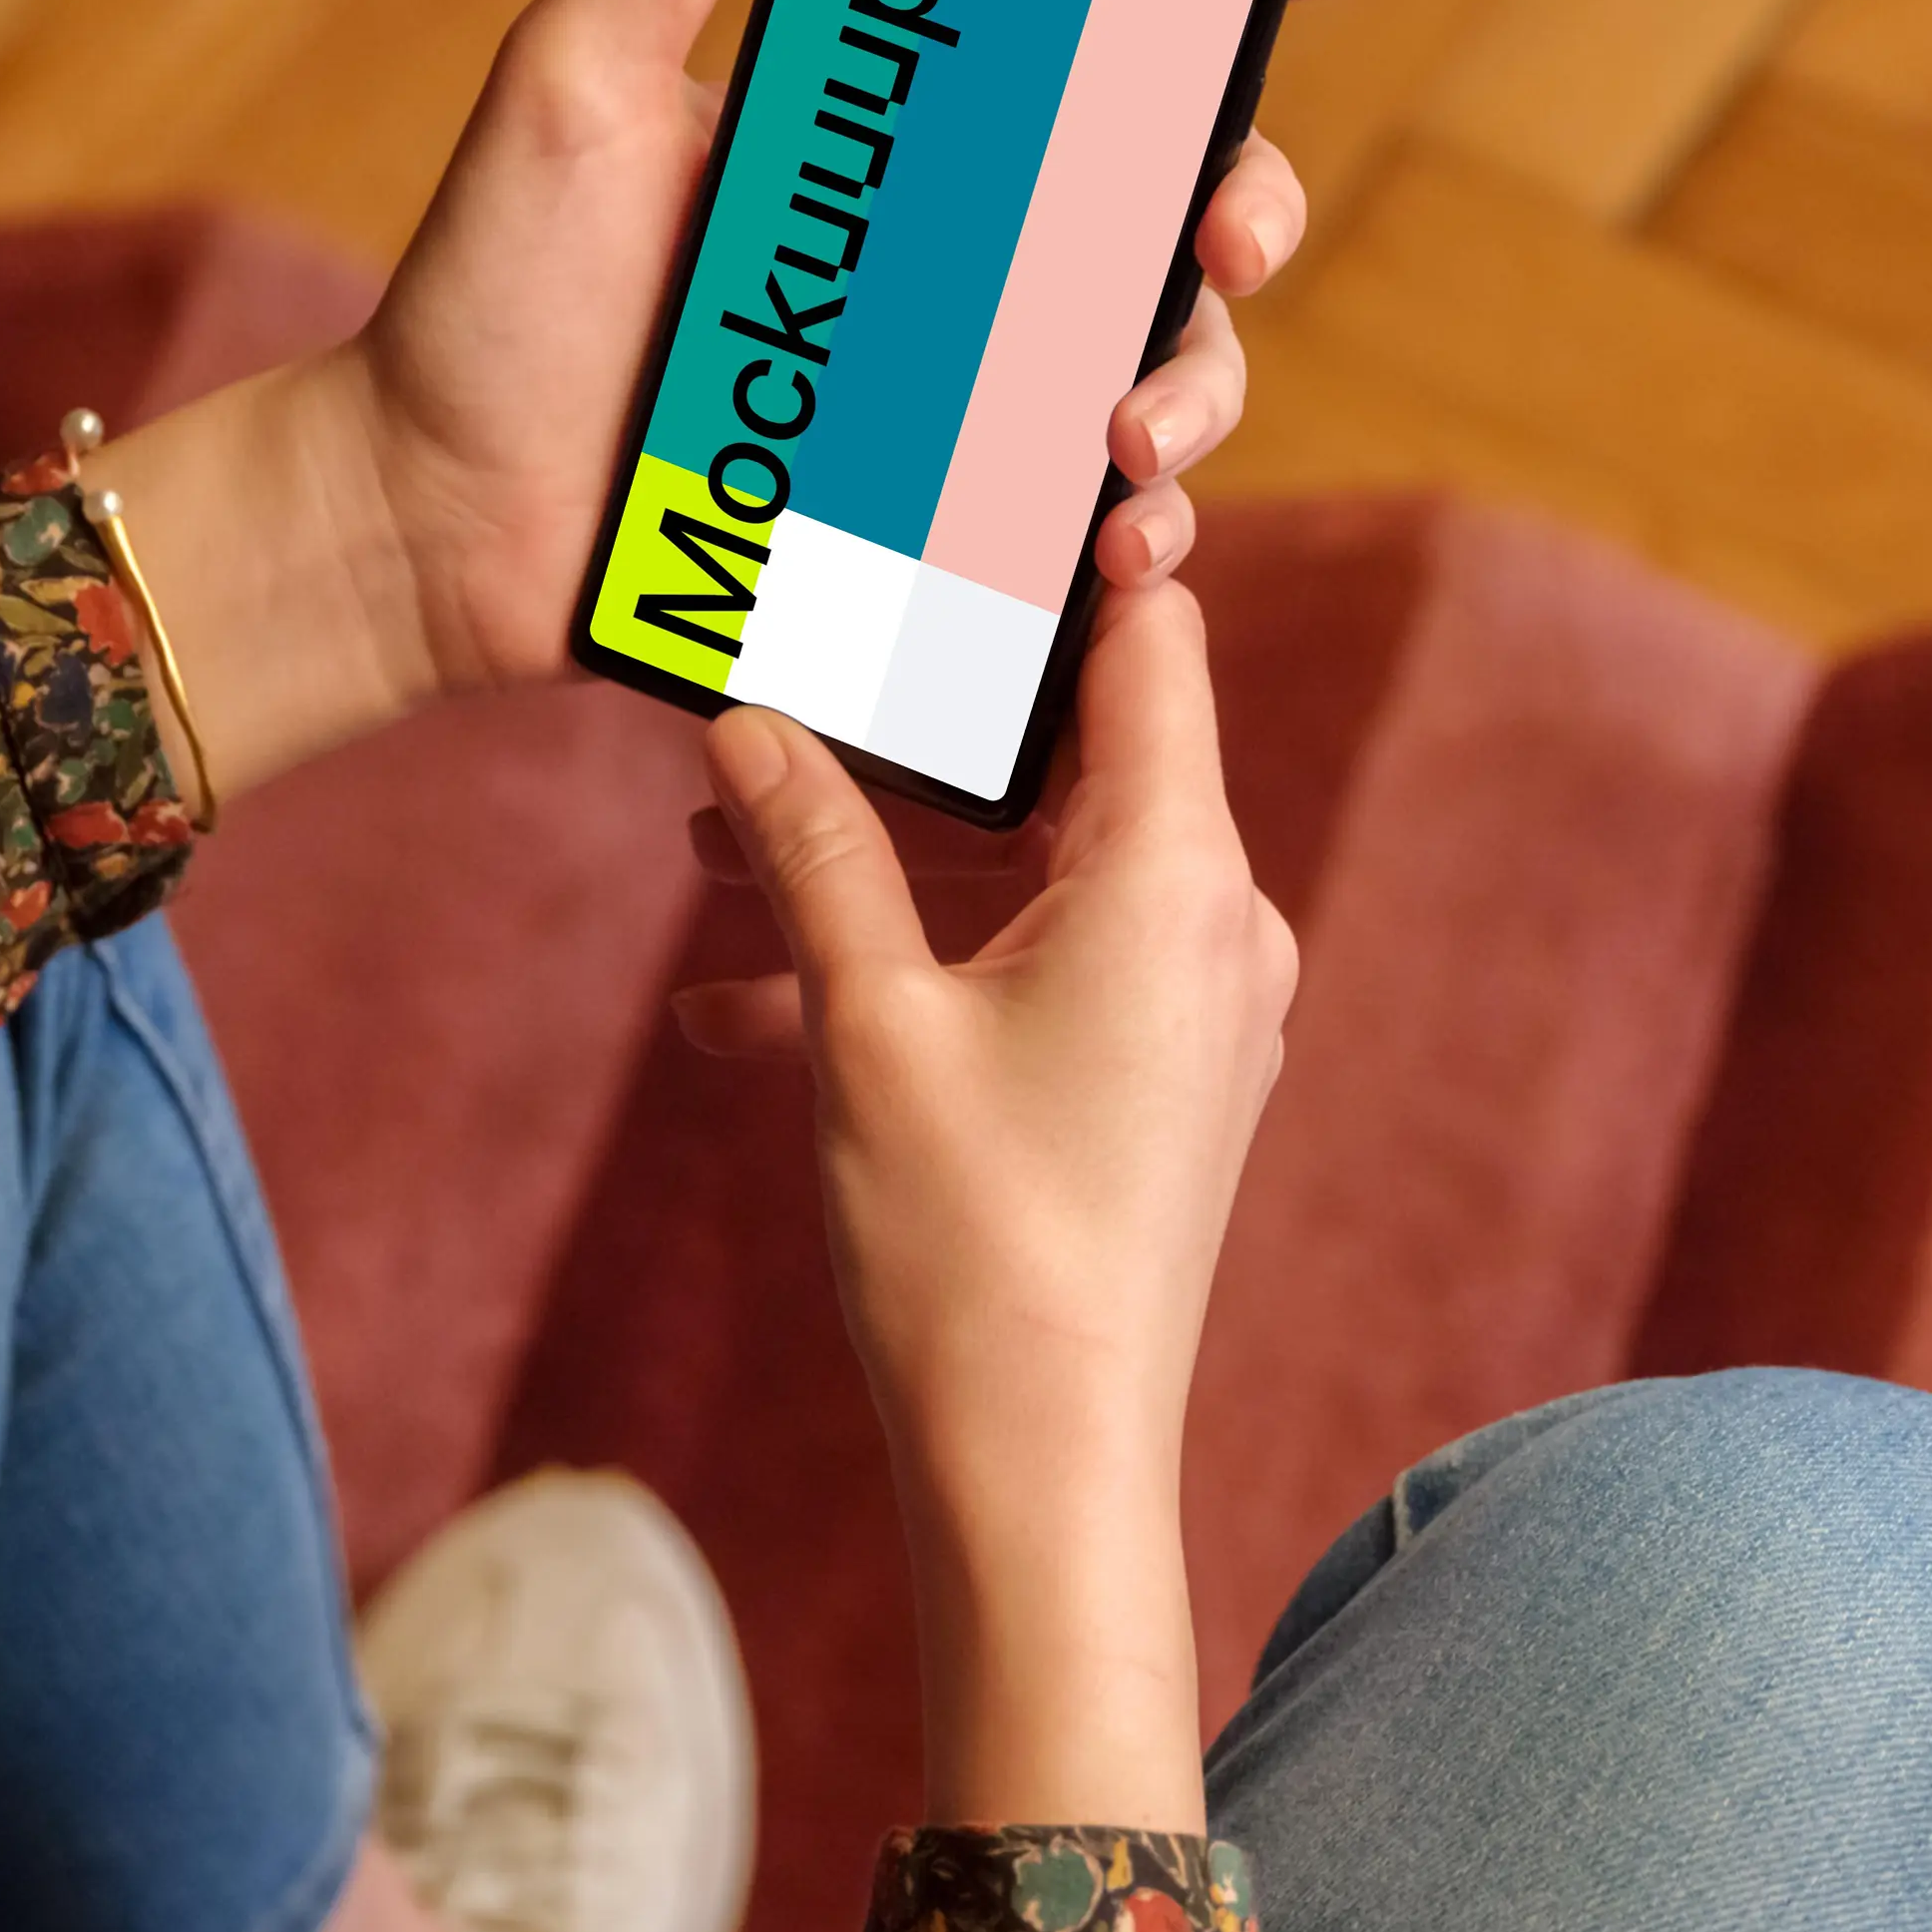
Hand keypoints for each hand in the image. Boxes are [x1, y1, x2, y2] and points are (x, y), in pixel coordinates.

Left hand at [97, 0, 1398, 805]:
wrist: (423, 520)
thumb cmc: (485, 293)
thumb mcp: (572, 79)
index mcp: (899, 126)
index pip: (1097, 25)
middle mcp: (952, 255)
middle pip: (1176, 202)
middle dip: (1251, 203)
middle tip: (1222, 230)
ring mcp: (953, 398)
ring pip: (1160, 369)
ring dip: (1197, 387)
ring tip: (1126, 434)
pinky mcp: (935, 531)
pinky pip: (1079, 531)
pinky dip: (1133, 534)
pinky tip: (1112, 543)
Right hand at [676, 580, 1294, 1831]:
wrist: (1047, 1466)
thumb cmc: (971, 1246)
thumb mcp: (865, 1023)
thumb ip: (809, 850)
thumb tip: (744, 713)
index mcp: (1178, 874)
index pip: (1146, 643)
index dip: (1066, 550)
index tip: (986, 464)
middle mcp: (1220, 921)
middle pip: (1070, 752)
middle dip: (909, 727)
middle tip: (785, 658)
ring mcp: (1200, 1006)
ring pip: (1029, 869)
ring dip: (880, 863)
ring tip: (712, 854)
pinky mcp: (1161, 1079)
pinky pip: (1035, 965)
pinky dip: (917, 962)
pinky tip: (749, 1006)